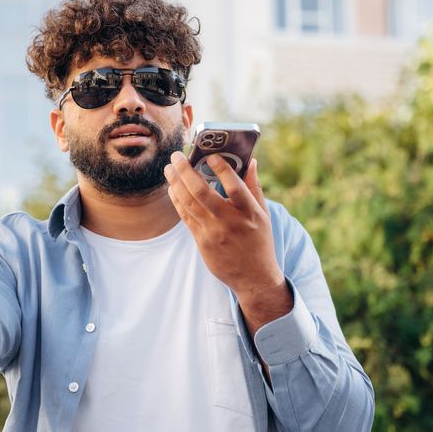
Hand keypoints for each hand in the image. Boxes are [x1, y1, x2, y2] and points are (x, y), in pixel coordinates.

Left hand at [164, 151, 291, 328]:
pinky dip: (177, 200)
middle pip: (202, 192)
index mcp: (250, 213)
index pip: (234, 186)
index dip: (221, 168)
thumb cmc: (259, 241)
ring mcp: (214, 233)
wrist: (253, 276)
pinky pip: (185, 217)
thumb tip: (250, 161)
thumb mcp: (263, 214)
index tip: (210, 155)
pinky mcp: (202, 242)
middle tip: (177, 156)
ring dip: (175, 183)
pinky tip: (172, 188)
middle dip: (186, 171)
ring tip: (169, 168)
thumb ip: (254, 187)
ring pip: (188, 203)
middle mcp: (231, 222)